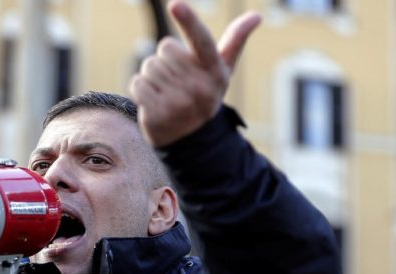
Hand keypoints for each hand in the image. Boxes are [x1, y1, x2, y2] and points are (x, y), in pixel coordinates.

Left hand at [129, 0, 261, 146]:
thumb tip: (257, 16)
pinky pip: (138, 84)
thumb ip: (235, 40)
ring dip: (152, 75)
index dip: (188, 20)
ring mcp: (179, 102)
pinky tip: (152, 100)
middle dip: (165, 59)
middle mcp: (199, 86)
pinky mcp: (159, 113)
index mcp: (214, 70)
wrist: (190, 138)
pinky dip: (140, 89)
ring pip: (149, 66)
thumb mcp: (221, 70)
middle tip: (175, 77)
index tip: (175, 4)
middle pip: (165, 48)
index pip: (201, 40)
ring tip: (165, 90)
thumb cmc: (205, 93)